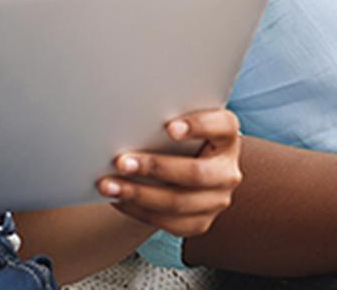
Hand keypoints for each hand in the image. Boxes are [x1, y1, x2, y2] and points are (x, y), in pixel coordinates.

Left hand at [97, 109, 242, 237]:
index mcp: (227, 137)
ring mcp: (217, 200)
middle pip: (196, 173)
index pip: (223, 126)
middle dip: (155, 167)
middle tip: (121, 162)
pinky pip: (168, 223)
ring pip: (178, 202)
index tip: (170, 127)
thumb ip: (165, 118)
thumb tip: (124, 114)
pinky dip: (138, 211)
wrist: (183, 167)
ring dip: (138, 194)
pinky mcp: (200, 222)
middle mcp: (228, 171)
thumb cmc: (176, 138)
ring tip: (109, 185)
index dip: (198, 126)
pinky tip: (118, 199)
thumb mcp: (180, 122)